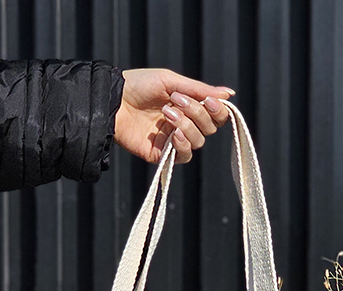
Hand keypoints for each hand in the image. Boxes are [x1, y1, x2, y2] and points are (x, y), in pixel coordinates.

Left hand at [115, 68, 232, 164]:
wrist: (113, 100)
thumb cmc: (139, 85)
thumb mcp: (171, 81)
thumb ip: (200, 90)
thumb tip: (230, 94)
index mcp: (189, 106)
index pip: (215, 115)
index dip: (218, 110)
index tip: (210, 101)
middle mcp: (184, 124)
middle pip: (209, 128)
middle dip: (197, 113)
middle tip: (177, 101)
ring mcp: (173, 140)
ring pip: (198, 141)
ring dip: (186, 125)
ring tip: (166, 112)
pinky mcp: (162, 154)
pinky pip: (184, 156)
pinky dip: (183, 145)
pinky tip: (173, 134)